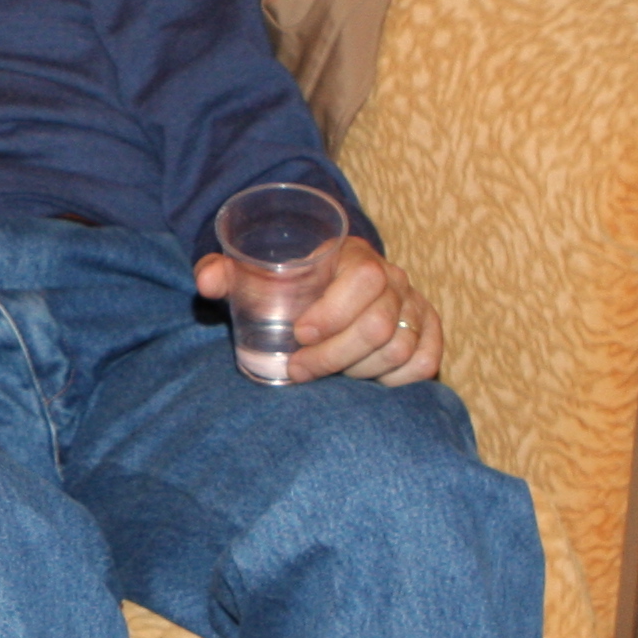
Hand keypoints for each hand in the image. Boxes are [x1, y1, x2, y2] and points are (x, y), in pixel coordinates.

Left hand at [194, 233, 440, 384]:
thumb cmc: (290, 288)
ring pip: (399, 349)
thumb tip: (207, 282)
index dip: (333, 313)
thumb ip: (226, 273)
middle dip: (334, 356)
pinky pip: (423, 365)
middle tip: (299, 369)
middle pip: (379, 326)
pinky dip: (393, 381)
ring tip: (328, 373)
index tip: (299, 334)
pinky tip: (364, 378)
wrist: (331, 291)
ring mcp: (416, 306)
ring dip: (358, 371)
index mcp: (355, 256)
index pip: (364, 280)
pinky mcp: (430, 333)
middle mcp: (395, 279)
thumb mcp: (256, 276)